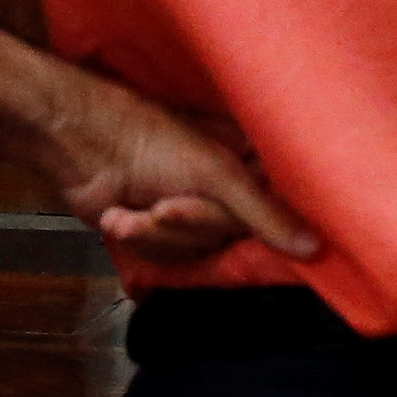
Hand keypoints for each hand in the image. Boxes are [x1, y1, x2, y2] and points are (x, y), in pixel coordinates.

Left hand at [40, 66, 321, 265]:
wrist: (81, 146)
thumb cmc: (153, 140)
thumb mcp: (217, 174)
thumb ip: (265, 213)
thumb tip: (315, 248)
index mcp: (247, 162)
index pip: (274, 211)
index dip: (257, 224)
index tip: (228, 215)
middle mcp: (223, 187)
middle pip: (230, 237)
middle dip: (189, 225)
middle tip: (163, 206)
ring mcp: (189, 208)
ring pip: (196, 250)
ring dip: (156, 234)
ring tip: (133, 209)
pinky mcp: (156, 229)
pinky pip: (164, 256)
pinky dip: (137, 236)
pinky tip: (119, 215)